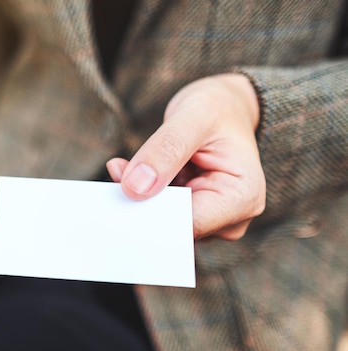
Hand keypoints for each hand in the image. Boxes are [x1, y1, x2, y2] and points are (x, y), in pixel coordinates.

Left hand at [106, 74, 265, 239]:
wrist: (224, 110)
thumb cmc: (217, 110)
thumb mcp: (193, 117)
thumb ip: (165, 150)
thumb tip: (135, 188)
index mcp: (243, 198)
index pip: (189, 224)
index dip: (153, 212)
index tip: (123, 193)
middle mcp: (231, 219)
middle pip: (172, 229)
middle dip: (141, 204)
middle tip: (118, 172)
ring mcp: (210, 222)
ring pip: (159, 224)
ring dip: (137, 197)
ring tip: (129, 167)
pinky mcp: (190, 218)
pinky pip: (155, 215)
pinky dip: (139, 195)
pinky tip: (133, 173)